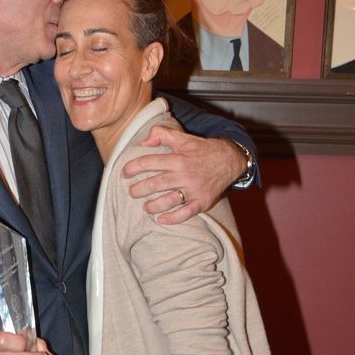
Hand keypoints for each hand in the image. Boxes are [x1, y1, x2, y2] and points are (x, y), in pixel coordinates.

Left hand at [122, 126, 247, 223]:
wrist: (230, 159)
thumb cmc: (202, 149)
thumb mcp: (183, 137)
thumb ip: (162, 134)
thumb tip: (144, 142)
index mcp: (178, 158)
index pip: (149, 163)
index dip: (133, 168)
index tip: (124, 173)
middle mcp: (184, 175)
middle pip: (155, 184)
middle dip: (138, 189)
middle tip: (132, 192)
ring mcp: (194, 190)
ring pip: (168, 201)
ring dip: (152, 206)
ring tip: (145, 207)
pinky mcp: (202, 202)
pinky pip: (186, 213)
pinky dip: (172, 218)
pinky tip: (161, 219)